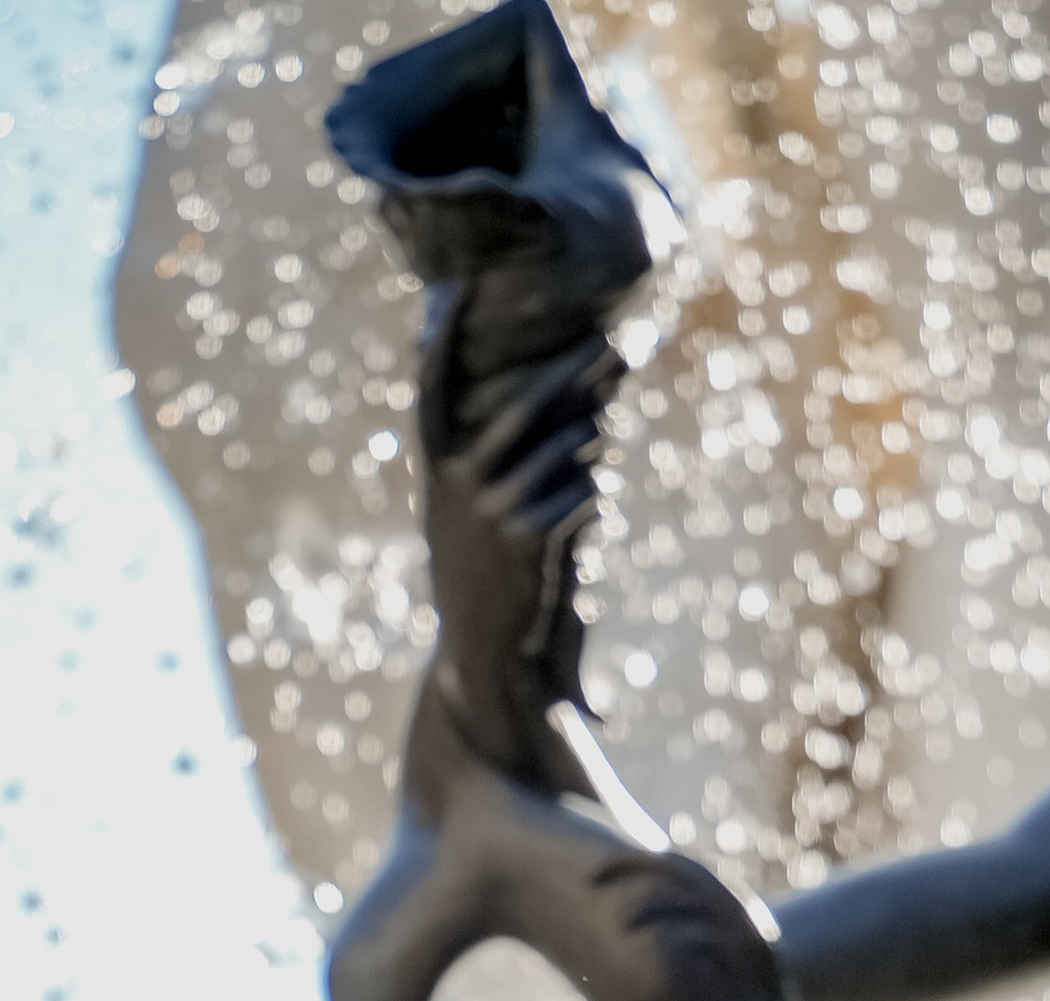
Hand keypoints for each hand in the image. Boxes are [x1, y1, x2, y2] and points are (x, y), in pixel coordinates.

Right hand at [418, 302, 620, 764]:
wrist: (489, 661)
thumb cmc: (491, 585)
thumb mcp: (474, 522)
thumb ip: (498, 466)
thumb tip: (555, 413)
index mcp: (439, 472)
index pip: (433, 391)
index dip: (442, 340)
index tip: (458, 289)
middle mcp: (462, 483)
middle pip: (527, 404)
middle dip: (575, 372)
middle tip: (616, 344)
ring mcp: (495, 509)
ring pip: (567, 448)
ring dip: (595, 442)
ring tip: (602, 439)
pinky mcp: (531, 539)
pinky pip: (585, 493)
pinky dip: (595, 496)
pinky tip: (591, 505)